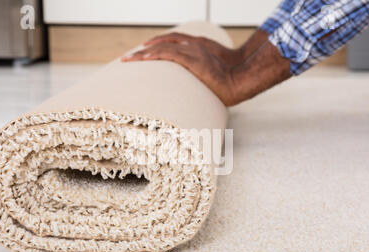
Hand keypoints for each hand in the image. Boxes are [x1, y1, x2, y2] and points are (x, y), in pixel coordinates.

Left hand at [121, 32, 240, 105]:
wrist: (240, 80)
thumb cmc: (229, 81)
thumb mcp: (211, 76)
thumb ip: (199, 76)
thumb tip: (189, 92)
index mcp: (197, 47)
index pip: (171, 42)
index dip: (155, 45)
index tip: (142, 52)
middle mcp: (193, 45)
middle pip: (163, 42)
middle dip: (144, 50)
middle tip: (128, 58)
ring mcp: (193, 50)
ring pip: (162, 47)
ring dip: (143, 53)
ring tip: (128, 59)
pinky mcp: (193, 58)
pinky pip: (169, 53)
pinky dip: (155, 54)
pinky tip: (143, 58)